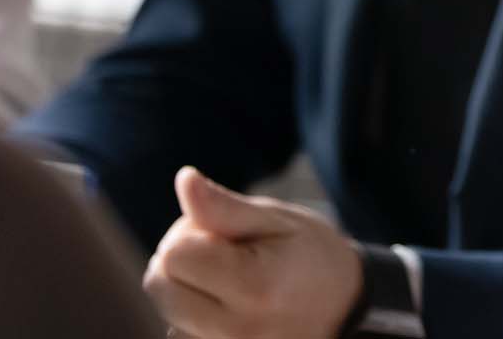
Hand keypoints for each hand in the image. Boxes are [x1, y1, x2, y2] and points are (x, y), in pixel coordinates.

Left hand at [145, 167, 364, 338]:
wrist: (342, 303)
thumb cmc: (309, 252)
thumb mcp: (275, 220)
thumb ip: (224, 206)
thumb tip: (184, 180)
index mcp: (254, 287)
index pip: (174, 255)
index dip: (188, 231)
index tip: (220, 231)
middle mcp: (238, 330)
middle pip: (160, 288)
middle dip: (178, 260)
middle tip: (220, 251)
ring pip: (167, 312)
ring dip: (182, 289)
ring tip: (227, 278)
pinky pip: (180, 334)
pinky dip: (190, 314)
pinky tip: (222, 302)